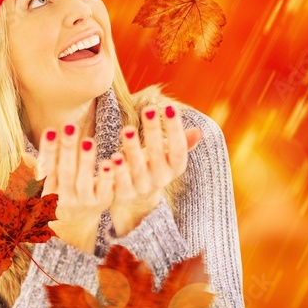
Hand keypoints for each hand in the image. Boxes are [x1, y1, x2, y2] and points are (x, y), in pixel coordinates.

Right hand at [22, 124, 113, 254]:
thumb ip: (37, 169)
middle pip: (65, 171)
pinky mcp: (101, 203)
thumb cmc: (59, 197)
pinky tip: (109, 162)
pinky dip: (106, 177)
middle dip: (67, 149)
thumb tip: (22, 155)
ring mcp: (82, 201)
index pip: (47, 167)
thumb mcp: (45, 187)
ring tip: (88, 141)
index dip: (48, 149)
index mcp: (47, 189)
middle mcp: (63, 197)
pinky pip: (105, 190)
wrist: (77, 227)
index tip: (50, 130)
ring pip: (83, 181)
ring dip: (86, 161)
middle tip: (70, 127)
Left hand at [108, 105, 202, 235]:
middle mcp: (160, 179)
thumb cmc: (153, 166)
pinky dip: (113, 173)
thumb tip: (198, 132)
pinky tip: (109, 160)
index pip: (178, 148)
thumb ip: (181, 144)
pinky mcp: (123, 195)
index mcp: (174, 168)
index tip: (170, 107)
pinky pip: (118, 184)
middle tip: (148, 109)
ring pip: (137, 168)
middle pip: (157, 154)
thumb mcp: (167, 156)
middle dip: (153, 131)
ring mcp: (141, 188)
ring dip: (132, 149)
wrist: (136, 201)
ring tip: (127, 130)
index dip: (175, 129)